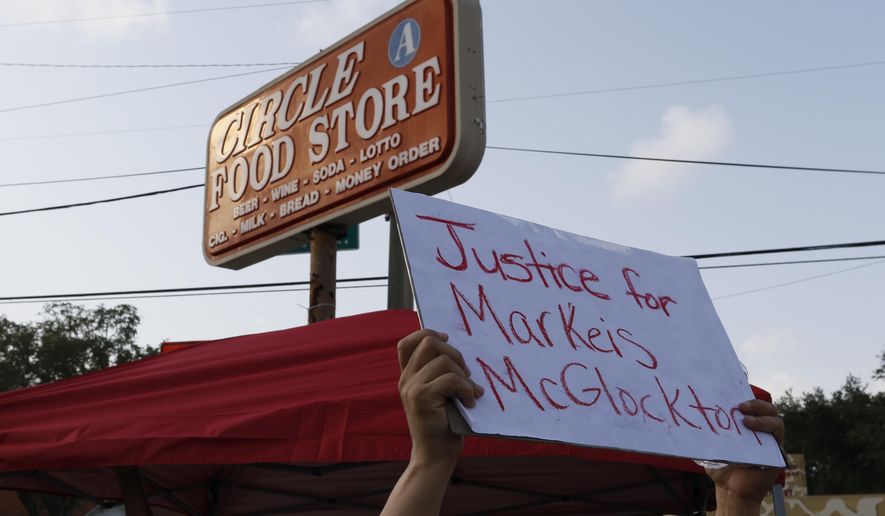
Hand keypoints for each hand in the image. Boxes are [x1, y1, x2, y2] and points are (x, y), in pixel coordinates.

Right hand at [396, 329, 484, 465]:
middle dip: (454, 353)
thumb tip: (458, 350)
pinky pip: (450, 379)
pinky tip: (470, 401)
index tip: (447, 339)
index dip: (427, 332)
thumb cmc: (444, 424)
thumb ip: (440, 374)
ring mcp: (411, 388)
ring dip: (464, 376)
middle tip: (466, 374)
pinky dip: (466, 388)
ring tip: (470, 392)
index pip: (407, 343)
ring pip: (443, 360)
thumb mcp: (439, 394)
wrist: (435, 455)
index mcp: (408, 376)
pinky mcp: (421, 398)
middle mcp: (406, 379)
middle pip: (428, 342)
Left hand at [706, 399, 784, 512]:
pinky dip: (767, 431)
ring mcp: (771, 442)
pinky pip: (778, 438)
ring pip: (777, 421)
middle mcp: (762, 431)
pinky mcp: (777, 454)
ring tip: (746, 420)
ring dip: (763, 418)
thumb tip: (692, 417)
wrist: (730, 490)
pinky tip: (752, 432)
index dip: (748, 397)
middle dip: (757, 404)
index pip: (753, 405)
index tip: (734, 395)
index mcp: (748, 426)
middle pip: (769, 409)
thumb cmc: (721, 467)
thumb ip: (709, 431)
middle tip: (741, 407)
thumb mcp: (713, 444)